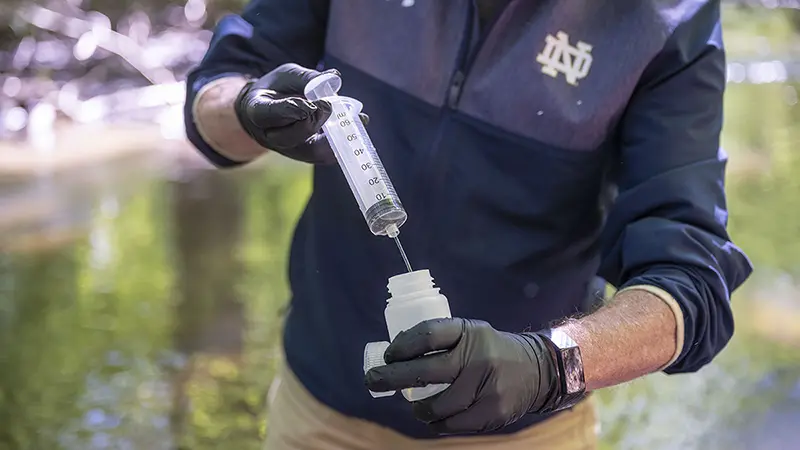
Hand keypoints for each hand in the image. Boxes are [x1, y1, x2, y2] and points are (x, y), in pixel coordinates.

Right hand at [234, 63, 367, 163]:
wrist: (270, 107)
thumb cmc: (277, 88)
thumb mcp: (287, 74)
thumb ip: (307, 77)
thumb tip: (334, 78)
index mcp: (257, 111)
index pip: (270, 113)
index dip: (291, 110)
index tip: (311, 104)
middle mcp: (270, 135)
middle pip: (291, 136)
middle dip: (313, 122)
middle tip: (328, 105)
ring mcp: (289, 149)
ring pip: (311, 151)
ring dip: (334, 137)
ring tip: (354, 120)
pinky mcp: (306, 155)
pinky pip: (324, 155)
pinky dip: (342, 143)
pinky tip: (356, 126)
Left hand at [364, 318, 558, 433]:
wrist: (539, 370)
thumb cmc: (492, 351)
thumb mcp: (472, 334)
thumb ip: (442, 341)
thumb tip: (395, 355)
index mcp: (470, 332)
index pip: (428, 334)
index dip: (402, 346)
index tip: (388, 355)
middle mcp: (478, 356)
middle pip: (424, 371)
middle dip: (391, 377)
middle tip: (373, 381)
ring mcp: (486, 386)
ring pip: (437, 405)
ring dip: (418, 408)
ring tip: (415, 407)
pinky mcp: (493, 412)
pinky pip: (452, 423)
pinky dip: (437, 423)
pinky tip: (434, 418)